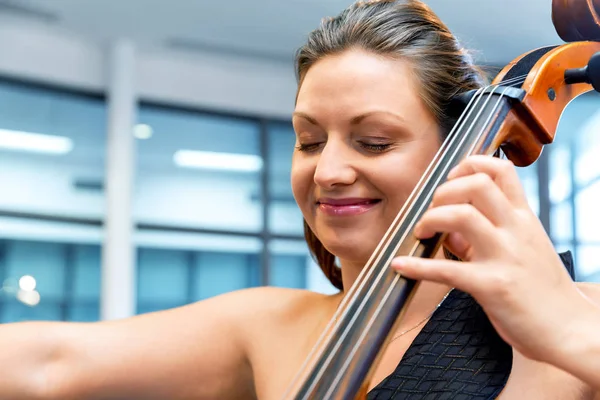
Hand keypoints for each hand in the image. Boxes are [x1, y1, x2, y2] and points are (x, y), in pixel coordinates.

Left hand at [391, 155, 592, 362]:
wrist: (570, 331)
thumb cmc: (543, 291)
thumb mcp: (522, 250)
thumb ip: (485, 235)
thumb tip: (447, 231)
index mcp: (524, 219)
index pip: (501, 170)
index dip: (469, 165)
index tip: (450, 180)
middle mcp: (516, 231)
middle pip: (477, 185)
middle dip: (444, 192)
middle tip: (432, 211)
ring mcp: (505, 257)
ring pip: (461, 216)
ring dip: (430, 219)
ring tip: (422, 233)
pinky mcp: (492, 287)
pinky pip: (446, 270)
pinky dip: (416, 267)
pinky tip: (400, 266)